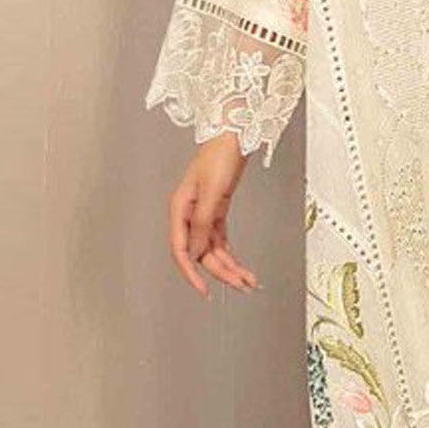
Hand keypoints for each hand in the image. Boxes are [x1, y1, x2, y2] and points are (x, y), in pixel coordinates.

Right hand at [166, 135, 257, 297]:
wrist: (233, 136)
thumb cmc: (219, 157)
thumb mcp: (211, 192)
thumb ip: (201, 224)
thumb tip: (194, 252)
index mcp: (180, 210)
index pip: (181, 251)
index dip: (192, 274)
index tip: (204, 291)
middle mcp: (188, 215)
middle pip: (201, 254)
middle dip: (222, 273)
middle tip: (242, 286)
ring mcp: (202, 214)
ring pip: (213, 250)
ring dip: (230, 266)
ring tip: (248, 280)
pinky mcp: (215, 211)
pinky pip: (220, 240)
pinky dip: (231, 254)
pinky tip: (240, 265)